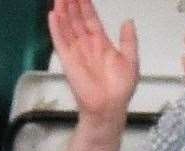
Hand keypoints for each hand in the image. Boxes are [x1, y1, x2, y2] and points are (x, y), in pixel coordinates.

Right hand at [49, 0, 138, 124]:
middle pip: (76, 20)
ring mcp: (76, 52)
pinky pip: (60, 42)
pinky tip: (53, 15)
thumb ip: (128, 40)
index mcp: (101, 43)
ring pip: (67, 27)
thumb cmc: (120, 88)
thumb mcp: (131, 59)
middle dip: (71, 4)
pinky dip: (56, 28)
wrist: (109, 106)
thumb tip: (128, 22)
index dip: (86, 5)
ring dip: (62, 12)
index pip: (90, 19)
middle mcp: (86, 45)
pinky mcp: (68, 61)